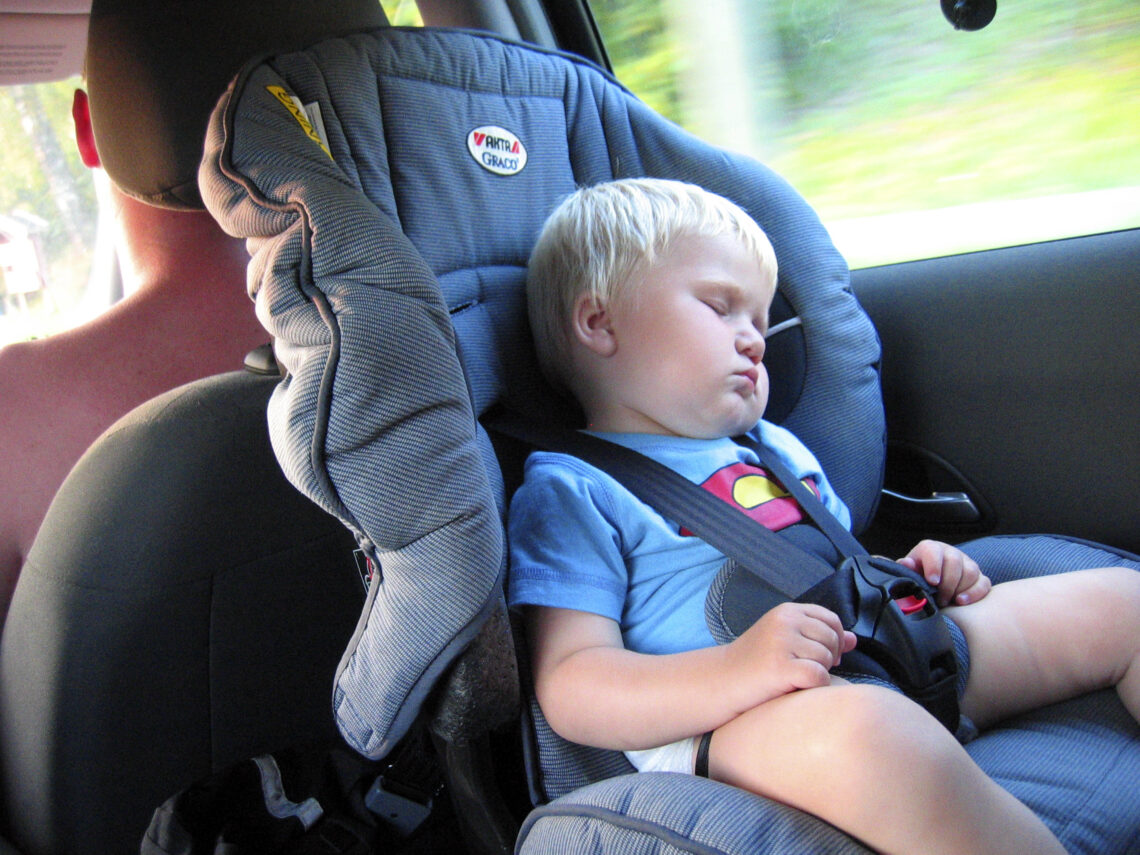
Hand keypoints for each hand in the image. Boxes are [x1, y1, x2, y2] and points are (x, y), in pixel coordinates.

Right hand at [726, 602, 856, 709]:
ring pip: (826, 659)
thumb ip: (819, 637)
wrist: (722, 681)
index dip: (834, 640)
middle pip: (831, 639)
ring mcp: (781, 642)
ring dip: (818, 674)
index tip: (822, 656)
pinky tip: (796, 687)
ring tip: (796, 677)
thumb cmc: (756, 663)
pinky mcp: (780, 666)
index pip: (831, 620)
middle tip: (807, 670)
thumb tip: (853, 640)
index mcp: (786, 611)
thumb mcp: (786, 641)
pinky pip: (819, 676)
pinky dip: (814, 687)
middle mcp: (784, 621)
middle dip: (827, 659)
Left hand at [897, 539, 990, 606]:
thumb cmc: (917, 580)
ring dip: (959, 589)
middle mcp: (950, 552)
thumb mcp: (908, 574)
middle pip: (955, 561)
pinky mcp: (979, 577)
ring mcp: (967, 564)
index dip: (934, 566)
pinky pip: (983, 583)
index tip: (932, 582)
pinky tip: (962, 602)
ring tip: (948, 602)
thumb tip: (907, 562)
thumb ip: (906, 569)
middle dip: (947, 583)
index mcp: (931, 549)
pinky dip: (975, 593)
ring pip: (971, 571)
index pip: (934, 551)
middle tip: (939, 599)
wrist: (931, 589)